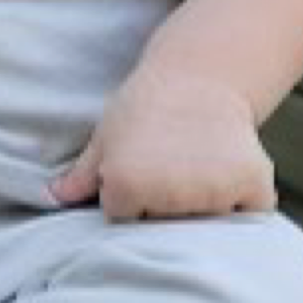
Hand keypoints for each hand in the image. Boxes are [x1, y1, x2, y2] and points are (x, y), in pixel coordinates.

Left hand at [51, 70, 276, 221]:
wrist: (199, 74)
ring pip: (207, 228)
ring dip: (204, 208)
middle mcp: (168, 193)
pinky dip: (245, 204)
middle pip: (164, 229)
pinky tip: (228, 173)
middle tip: (171, 166)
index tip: (141, 167)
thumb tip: (50, 198)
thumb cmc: (144, 107)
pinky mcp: (252, 185)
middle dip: (165, 208)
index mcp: (125, 184)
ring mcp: (213, 191)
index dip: (131, 196)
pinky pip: (248, 217)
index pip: (124, 219)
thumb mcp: (106, 137)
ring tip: (197, 166)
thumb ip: (82, 176)